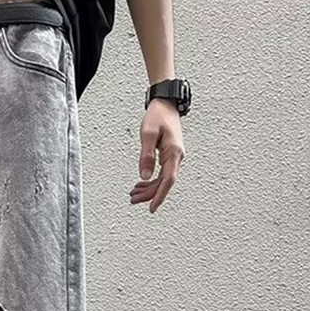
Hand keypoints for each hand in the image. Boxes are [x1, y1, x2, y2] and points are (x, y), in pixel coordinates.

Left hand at [130, 98, 185, 213]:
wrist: (165, 103)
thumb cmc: (158, 115)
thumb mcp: (148, 134)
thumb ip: (146, 156)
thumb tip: (144, 176)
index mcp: (174, 153)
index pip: (168, 181)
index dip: (159, 196)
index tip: (152, 208)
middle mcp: (176, 157)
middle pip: (163, 183)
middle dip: (149, 194)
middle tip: (133, 200)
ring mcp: (174, 157)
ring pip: (162, 180)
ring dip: (148, 188)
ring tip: (133, 194)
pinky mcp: (169, 155)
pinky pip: (161, 173)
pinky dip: (150, 180)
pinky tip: (140, 183)